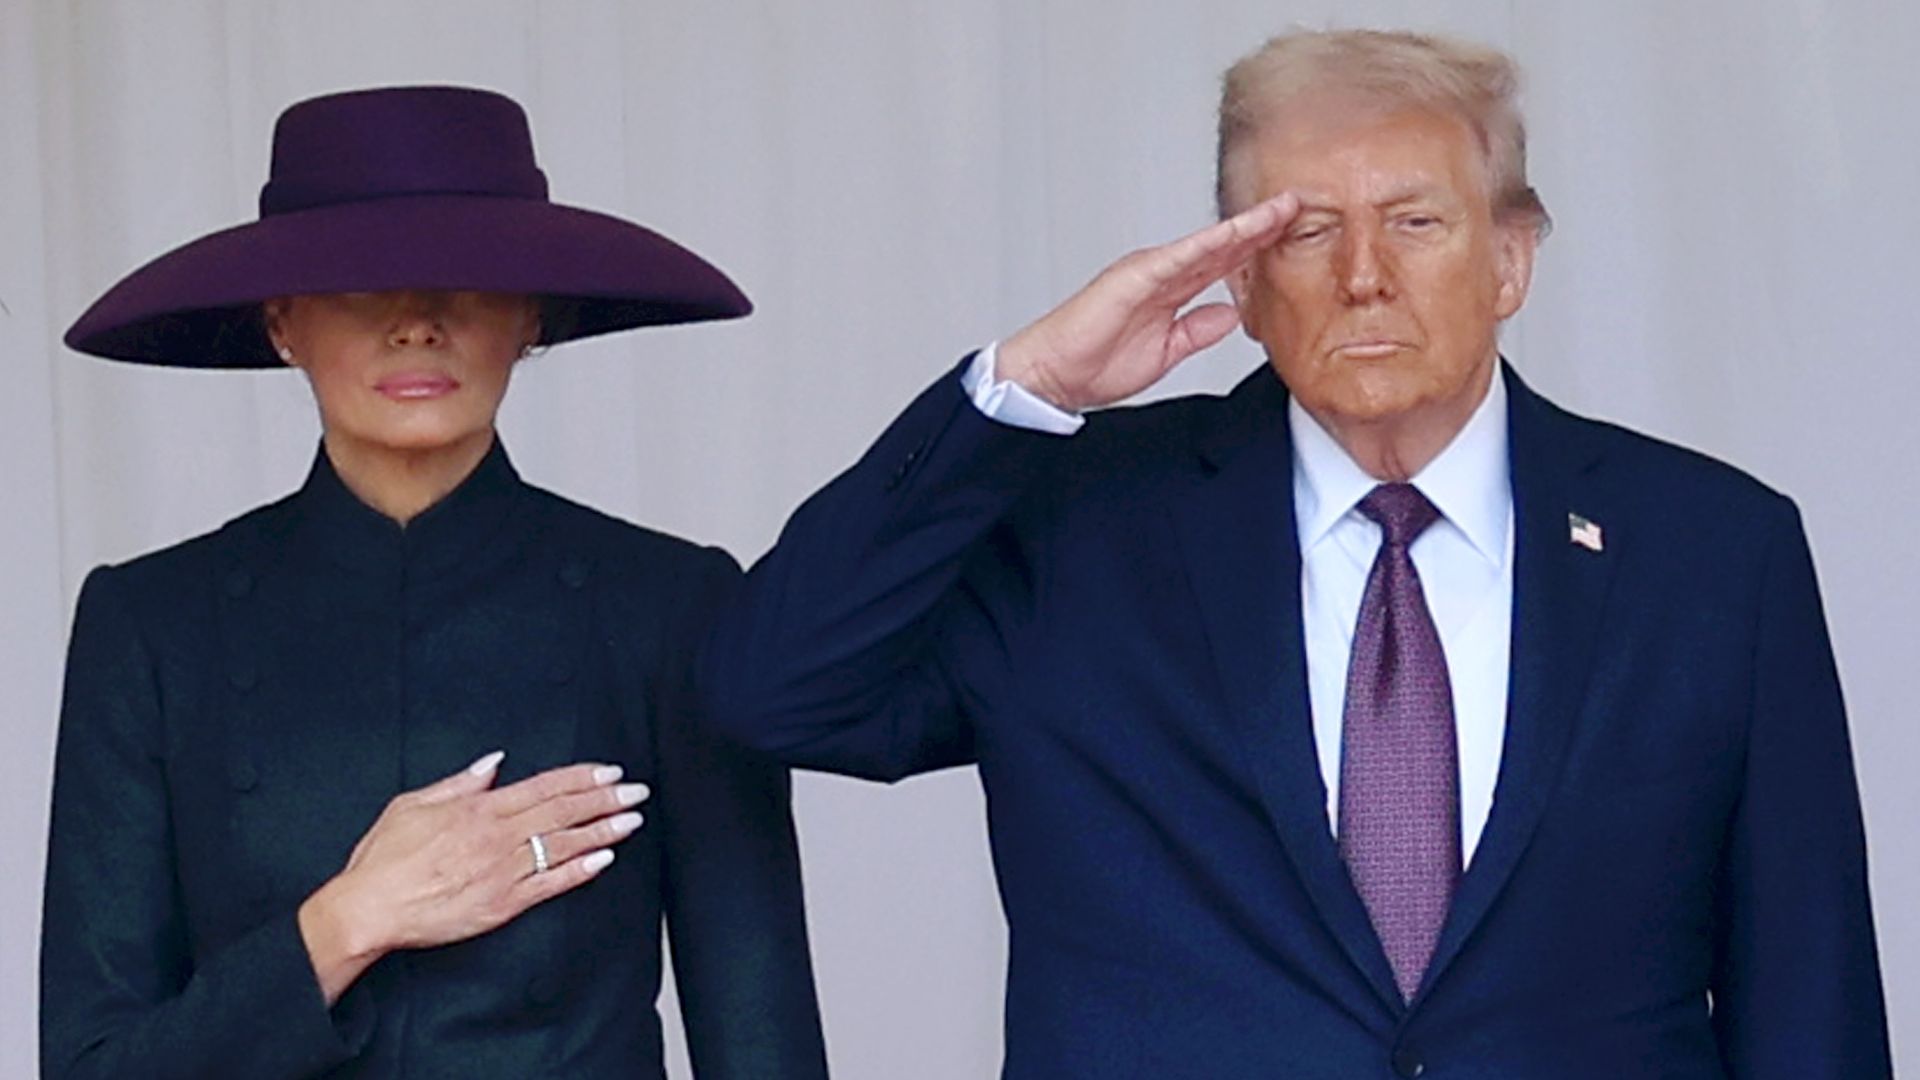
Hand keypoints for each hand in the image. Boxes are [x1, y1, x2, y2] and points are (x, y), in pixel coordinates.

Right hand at [298, 752, 647, 1002]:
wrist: (368, 909)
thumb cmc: (383, 859)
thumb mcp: (413, 804)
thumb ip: (459, 783)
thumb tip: (491, 762)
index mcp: (478, 810)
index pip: (543, 787)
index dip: (581, 777)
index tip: (609, 771)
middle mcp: (497, 837)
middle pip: (563, 812)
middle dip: (605, 799)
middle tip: (636, 791)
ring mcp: (503, 872)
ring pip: (564, 845)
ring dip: (603, 831)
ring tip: (632, 820)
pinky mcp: (502, 905)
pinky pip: (550, 885)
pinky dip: (579, 871)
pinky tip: (603, 860)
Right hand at [996, 193, 1298, 411]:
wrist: (1055, 373)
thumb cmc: (1095, 362)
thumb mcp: (1166, 350)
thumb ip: (1197, 330)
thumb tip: (1230, 316)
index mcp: (1170, 288)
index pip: (1223, 262)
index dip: (1258, 247)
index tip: (1291, 234)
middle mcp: (1162, 271)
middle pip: (1222, 244)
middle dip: (1261, 226)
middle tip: (1298, 205)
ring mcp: (1148, 270)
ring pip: (1207, 243)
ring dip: (1245, 227)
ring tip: (1280, 210)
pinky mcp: (1134, 276)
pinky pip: (1179, 257)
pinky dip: (1208, 244)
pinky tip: (1236, 233)